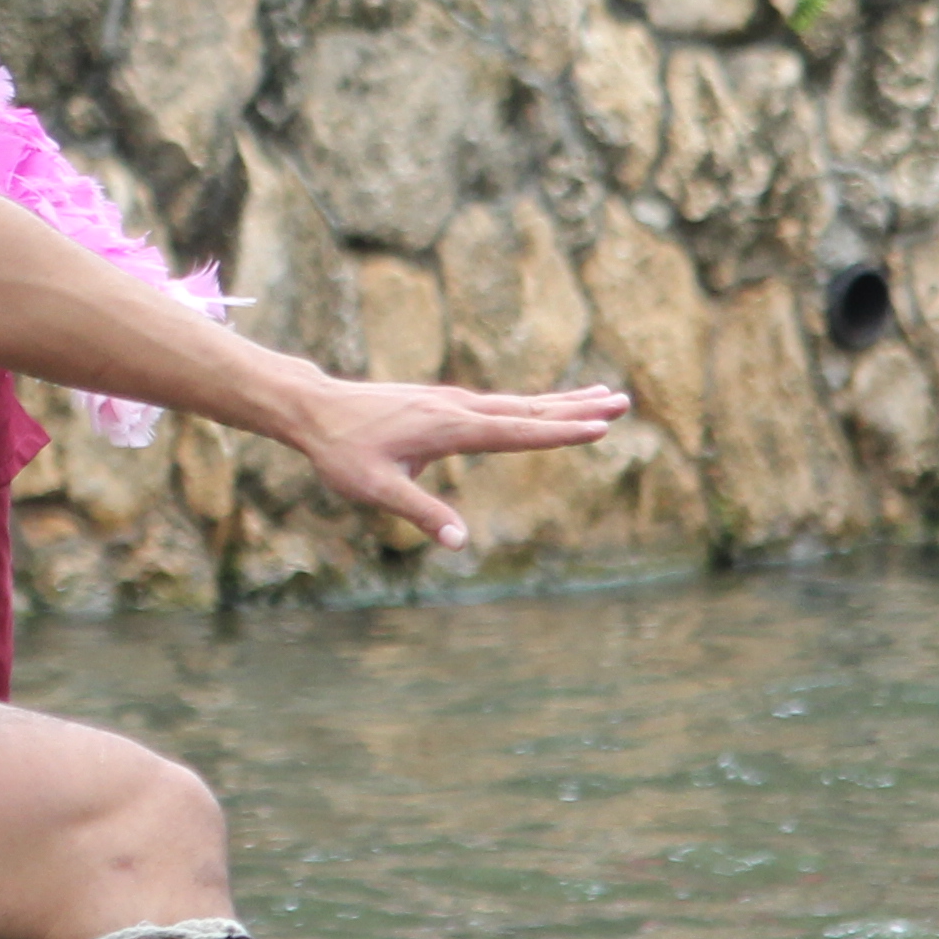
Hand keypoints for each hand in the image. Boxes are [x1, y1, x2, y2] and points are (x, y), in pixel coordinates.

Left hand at [286, 373, 631, 549]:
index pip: (517, 431)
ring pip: (519, 402)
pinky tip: (546, 406)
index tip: (601, 427)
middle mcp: (458, 407)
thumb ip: (421, 514)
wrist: (315, 409)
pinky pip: (500, 403)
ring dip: (563, 401)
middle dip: (578, 408)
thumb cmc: (342, 452)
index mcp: (450, 427)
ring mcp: (452, 401)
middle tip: (624, 402)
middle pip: (530, 408)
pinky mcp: (443, 403)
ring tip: (605, 395)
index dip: (560, 432)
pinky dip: (532, 404)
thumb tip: (461, 543)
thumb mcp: (376, 489)